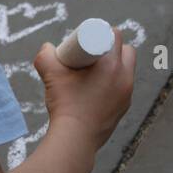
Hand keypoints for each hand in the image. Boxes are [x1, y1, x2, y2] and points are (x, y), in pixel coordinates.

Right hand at [33, 28, 135, 152]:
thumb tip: (47, 48)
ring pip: (126, 71)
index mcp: (112, 66)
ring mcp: (127, 95)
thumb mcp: (51, 75)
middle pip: (127, 52)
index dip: (105, 33)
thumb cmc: (65, 105)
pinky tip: (97, 90)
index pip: (117, 37)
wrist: (74, 139)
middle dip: (113, 48)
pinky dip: (113, 84)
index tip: (92, 38)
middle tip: (94, 53)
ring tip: (95, 71)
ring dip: (115, 67)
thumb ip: (45, 56)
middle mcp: (125, 78)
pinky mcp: (123, 109)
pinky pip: (123, 88)